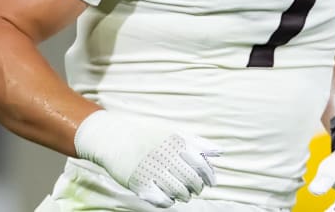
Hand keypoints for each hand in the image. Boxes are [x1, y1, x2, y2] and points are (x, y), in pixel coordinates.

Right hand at [75, 110, 220, 207]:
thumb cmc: (148, 134)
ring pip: (179, 192)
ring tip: (184, 193)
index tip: (211, 182)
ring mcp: (152, 170)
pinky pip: (162, 200)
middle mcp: (165, 155)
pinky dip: (169, 201)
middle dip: (197, 188)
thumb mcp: (173, 132)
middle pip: (191, 180)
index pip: (201, 164)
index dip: (209, 176)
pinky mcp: (139, 184)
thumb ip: (196, 142)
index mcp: (175, 142)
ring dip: (185, 196)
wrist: (115, 138)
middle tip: (195, 189)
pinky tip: (169, 197)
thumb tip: (219, 152)